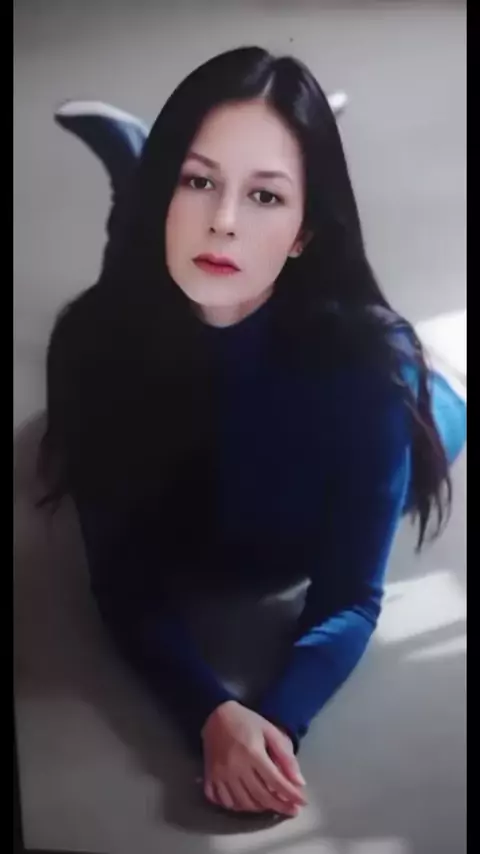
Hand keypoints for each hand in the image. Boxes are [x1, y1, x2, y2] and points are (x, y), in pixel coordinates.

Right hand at [201, 700, 306, 816]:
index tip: (302, 802)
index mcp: (253, 754)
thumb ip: (285, 756)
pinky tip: (246, 803)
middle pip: (261, 796)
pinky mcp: (210, 776)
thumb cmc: (246, 721)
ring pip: (243, 803)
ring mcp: (221, 774)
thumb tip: (299, 782)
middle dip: (280, 806)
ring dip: (260, 808)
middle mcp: (236, 767)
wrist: (216, 714)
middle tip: (291, 810)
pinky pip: (222, 801)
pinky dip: (236, 806)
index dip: (291, 795)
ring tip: (270, 804)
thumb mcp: (270, 731)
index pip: (276, 782)